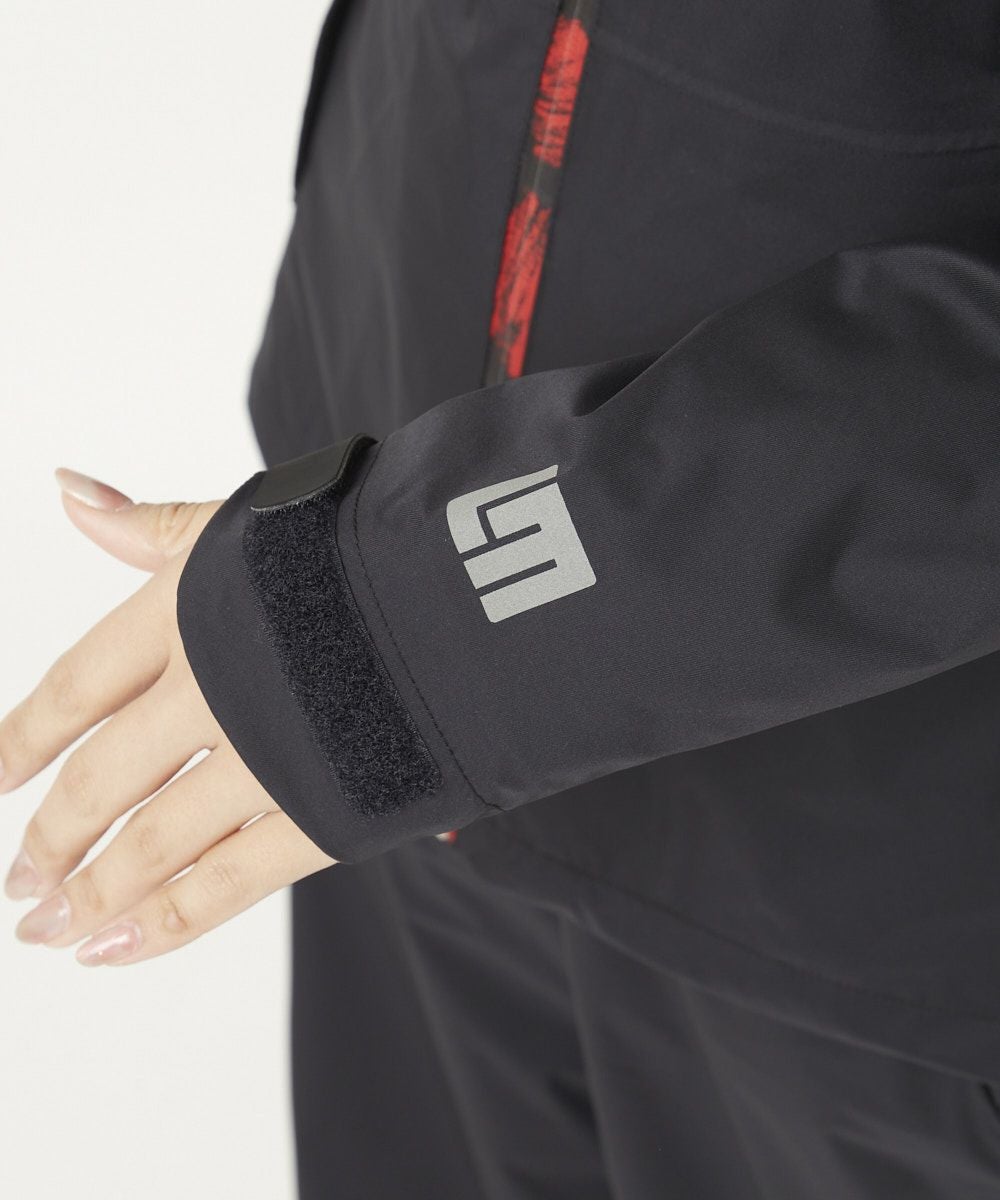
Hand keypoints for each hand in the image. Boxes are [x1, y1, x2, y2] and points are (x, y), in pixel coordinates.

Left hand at [1, 468, 336, 965]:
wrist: (490, 584)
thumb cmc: (370, 541)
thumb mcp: (254, 520)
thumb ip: (157, 524)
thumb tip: (65, 487)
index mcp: (185, 611)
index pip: (75, 688)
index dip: (19, 738)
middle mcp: (209, 690)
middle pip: (101, 780)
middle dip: (52, 836)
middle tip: (20, 880)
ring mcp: (264, 759)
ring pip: (150, 846)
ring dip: (90, 894)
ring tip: (47, 929)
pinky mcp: (324, 814)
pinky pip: (225, 885)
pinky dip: (163, 924)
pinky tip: (111, 950)